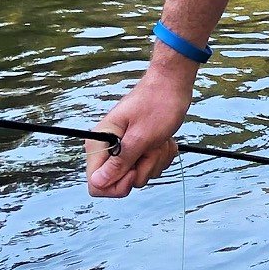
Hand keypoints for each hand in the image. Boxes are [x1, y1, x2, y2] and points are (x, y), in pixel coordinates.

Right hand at [86, 54, 196, 197]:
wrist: (172, 84)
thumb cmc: (157, 104)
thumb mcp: (141, 136)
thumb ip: (120, 162)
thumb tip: (97, 183)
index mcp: (100, 144)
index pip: (96, 184)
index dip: (117, 185)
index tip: (135, 169)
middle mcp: (108, 149)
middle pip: (119, 182)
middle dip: (142, 169)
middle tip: (151, 148)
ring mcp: (124, 149)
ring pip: (138, 176)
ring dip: (155, 160)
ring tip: (159, 140)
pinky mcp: (138, 149)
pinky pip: (149, 167)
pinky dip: (160, 156)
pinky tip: (164, 140)